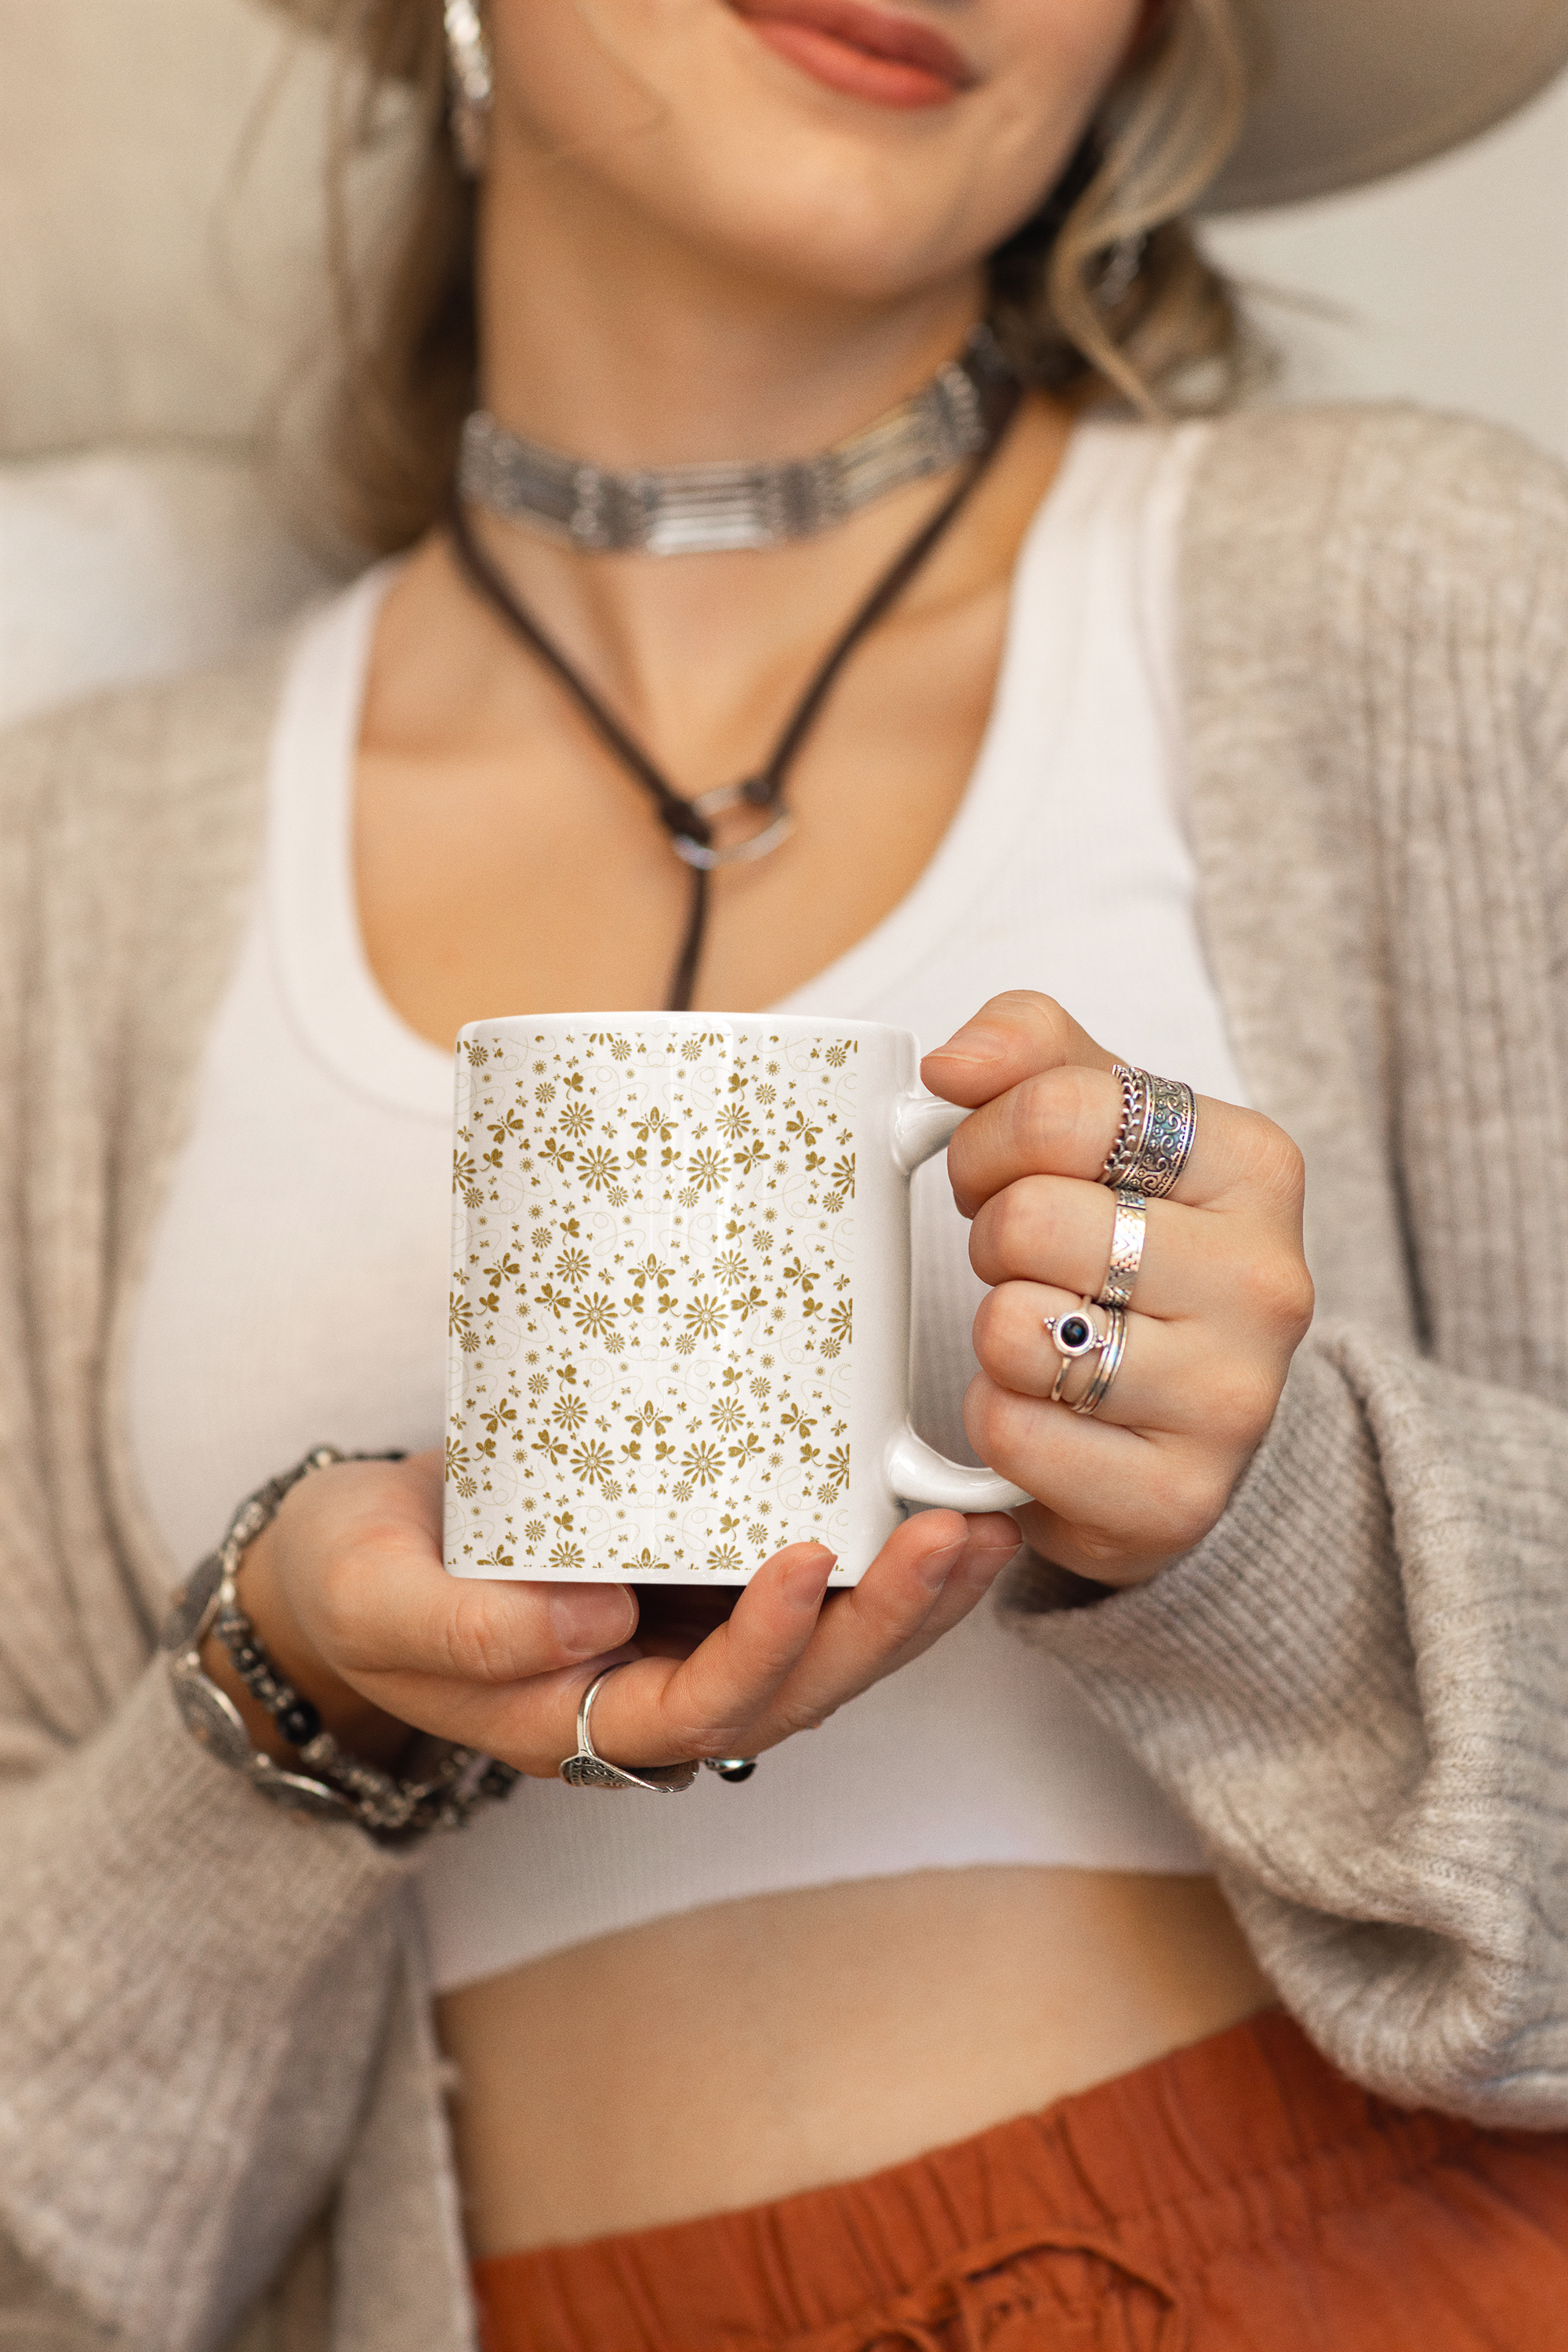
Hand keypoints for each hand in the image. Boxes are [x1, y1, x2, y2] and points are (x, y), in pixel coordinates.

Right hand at [209, 1452, 1019, 1776]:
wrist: (354, 1556)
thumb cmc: (353, 1582)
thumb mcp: (372, 1600)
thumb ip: (465, 1631)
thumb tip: (600, 1629)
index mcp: (582, 1721)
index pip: (704, 1707)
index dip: (767, 1645)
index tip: (807, 1556)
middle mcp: (657, 1694)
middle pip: (801, 1688)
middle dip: (888, 1622)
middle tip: (954, 1537)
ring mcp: (690, 1636)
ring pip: (829, 1648)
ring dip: (915, 1599)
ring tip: (986, 1524)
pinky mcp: (702, 1574)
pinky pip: (812, 1585)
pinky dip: (881, 1552)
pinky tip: (938, 1496)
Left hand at [924, 991, 1313, 1587]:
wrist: (1184, 1415)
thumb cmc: (1129, 1245)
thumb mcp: (1095, 1119)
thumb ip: (1027, 1044)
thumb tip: (954, 1064)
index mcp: (1254, 1164)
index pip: (1058, 1109)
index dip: (986, 1139)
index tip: (996, 1171)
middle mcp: (1266, 1281)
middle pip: (1028, 1220)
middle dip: (989, 1238)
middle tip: (1022, 1263)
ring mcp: (1233, 1399)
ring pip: (1014, 1330)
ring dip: (994, 1333)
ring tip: (1043, 1334)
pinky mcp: (1178, 1498)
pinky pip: (1010, 1435)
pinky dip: (997, 1421)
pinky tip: (1046, 1413)